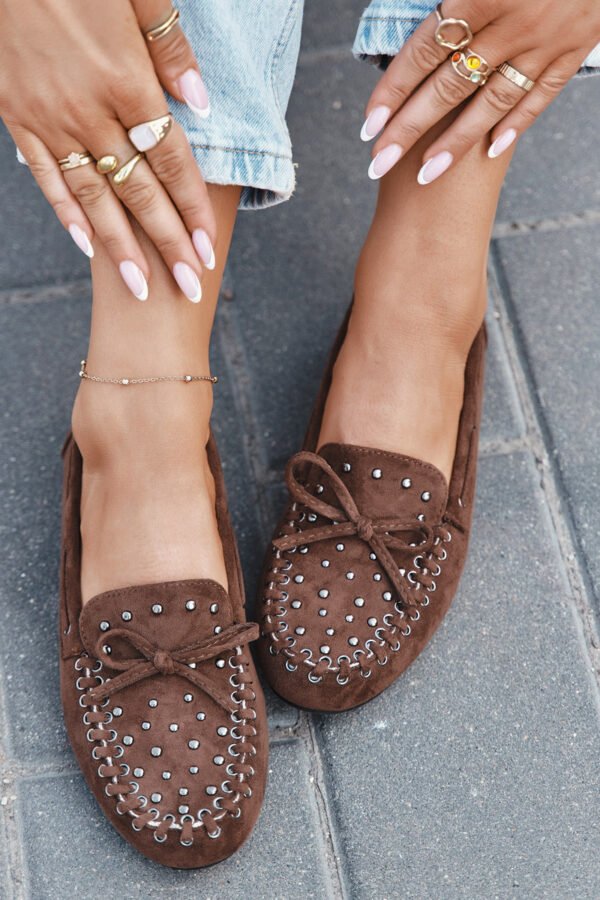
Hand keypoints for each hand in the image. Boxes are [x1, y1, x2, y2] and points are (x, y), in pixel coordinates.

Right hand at [1, 0, 214, 300]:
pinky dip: (66, 211)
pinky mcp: (15, 115)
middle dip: (168, 244)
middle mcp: (90, 110)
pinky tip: (86, 244)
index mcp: (127, 80)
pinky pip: (45, 175)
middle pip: (140, 191)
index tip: (209, 248)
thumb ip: (170, 48)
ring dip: (120, 247)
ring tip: (141, 287)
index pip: (172, 160)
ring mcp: (50, 118)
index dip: (193, 208)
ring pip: (94, 196)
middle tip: (189, 286)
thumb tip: (201, 103)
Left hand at [361, 0, 599, 182]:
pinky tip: (490, 151)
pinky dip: (516, 124)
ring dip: (455, 143)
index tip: (368, 126)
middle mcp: (513, 22)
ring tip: (425, 175)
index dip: (393, 91)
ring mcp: (547, 40)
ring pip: (492, 102)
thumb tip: (418, 16)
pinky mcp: (575, 48)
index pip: (424, 51)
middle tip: (378, 163)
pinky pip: (542, 96)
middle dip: (409, 130)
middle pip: (449, 86)